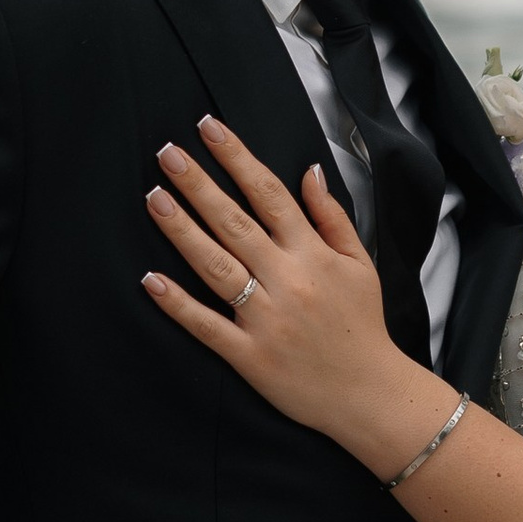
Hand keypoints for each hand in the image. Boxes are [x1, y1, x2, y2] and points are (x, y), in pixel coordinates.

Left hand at [143, 115, 449, 476]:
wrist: (371, 393)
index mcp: (312, 254)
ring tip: (154, 199)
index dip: (237, 158)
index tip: (208, 128)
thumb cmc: (363, 325)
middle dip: (198, 184)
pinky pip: (208, 326)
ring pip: (217, 267)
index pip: (269, 194)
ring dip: (183, 231)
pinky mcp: (250, 356)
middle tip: (166, 153)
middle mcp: (287, 280)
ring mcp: (266, 319)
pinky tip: (151, 280)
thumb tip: (309, 171)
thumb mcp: (360, 264)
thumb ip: (332, 217)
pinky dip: (178, 304)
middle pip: (235, 223)